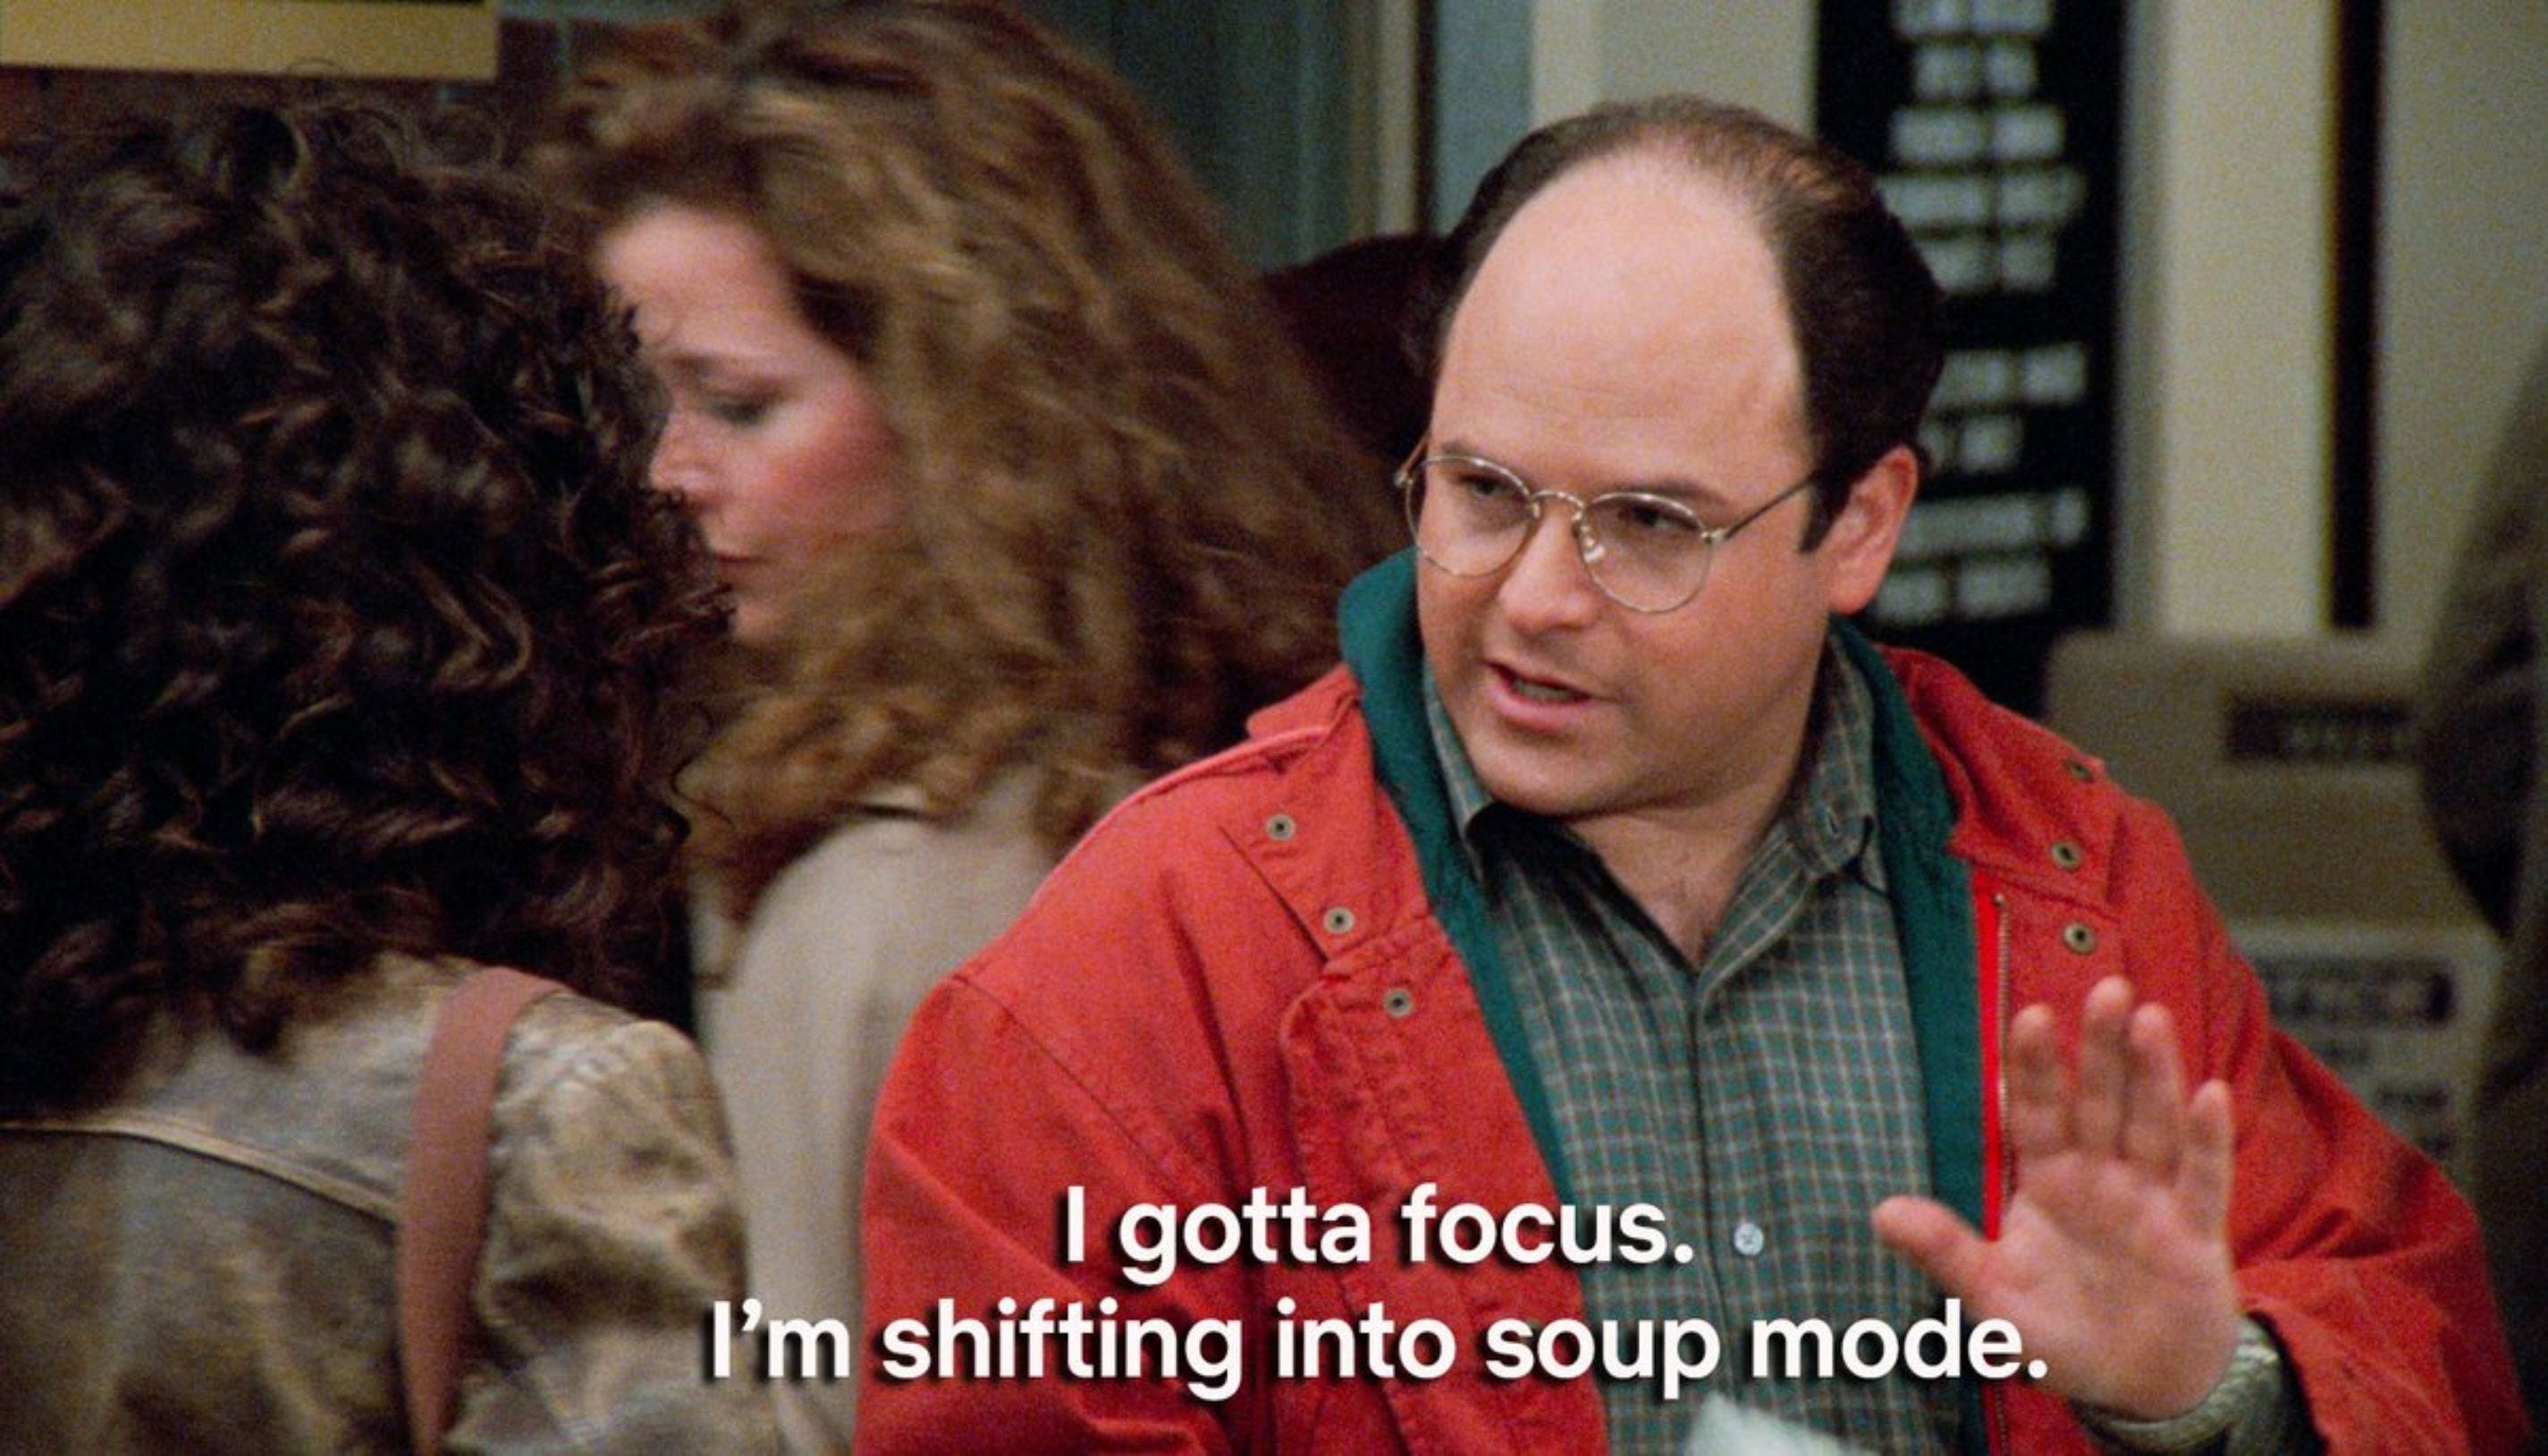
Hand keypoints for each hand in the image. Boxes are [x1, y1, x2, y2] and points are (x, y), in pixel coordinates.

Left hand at [1870, 976, 2241, 1417]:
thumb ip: (1945, 1251)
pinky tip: (2209, 1093)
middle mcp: (2101, 1177)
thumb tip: (1880, 1213)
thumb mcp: (1992, 1298)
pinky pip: (2203, 1180)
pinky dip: (2207, 1140)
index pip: (2036, 1111)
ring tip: (2150, 1016)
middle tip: (2105, 987)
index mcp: (2048, 1180)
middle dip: (2100, 1047)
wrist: (2139, 1386)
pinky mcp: (2196, 1235)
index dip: (2033, 1067)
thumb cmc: (2062, 1334)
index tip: (2029, 1016)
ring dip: (2153, 1073)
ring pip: (2152, 1125)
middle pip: (2099, 1101)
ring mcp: (2152, 1200)